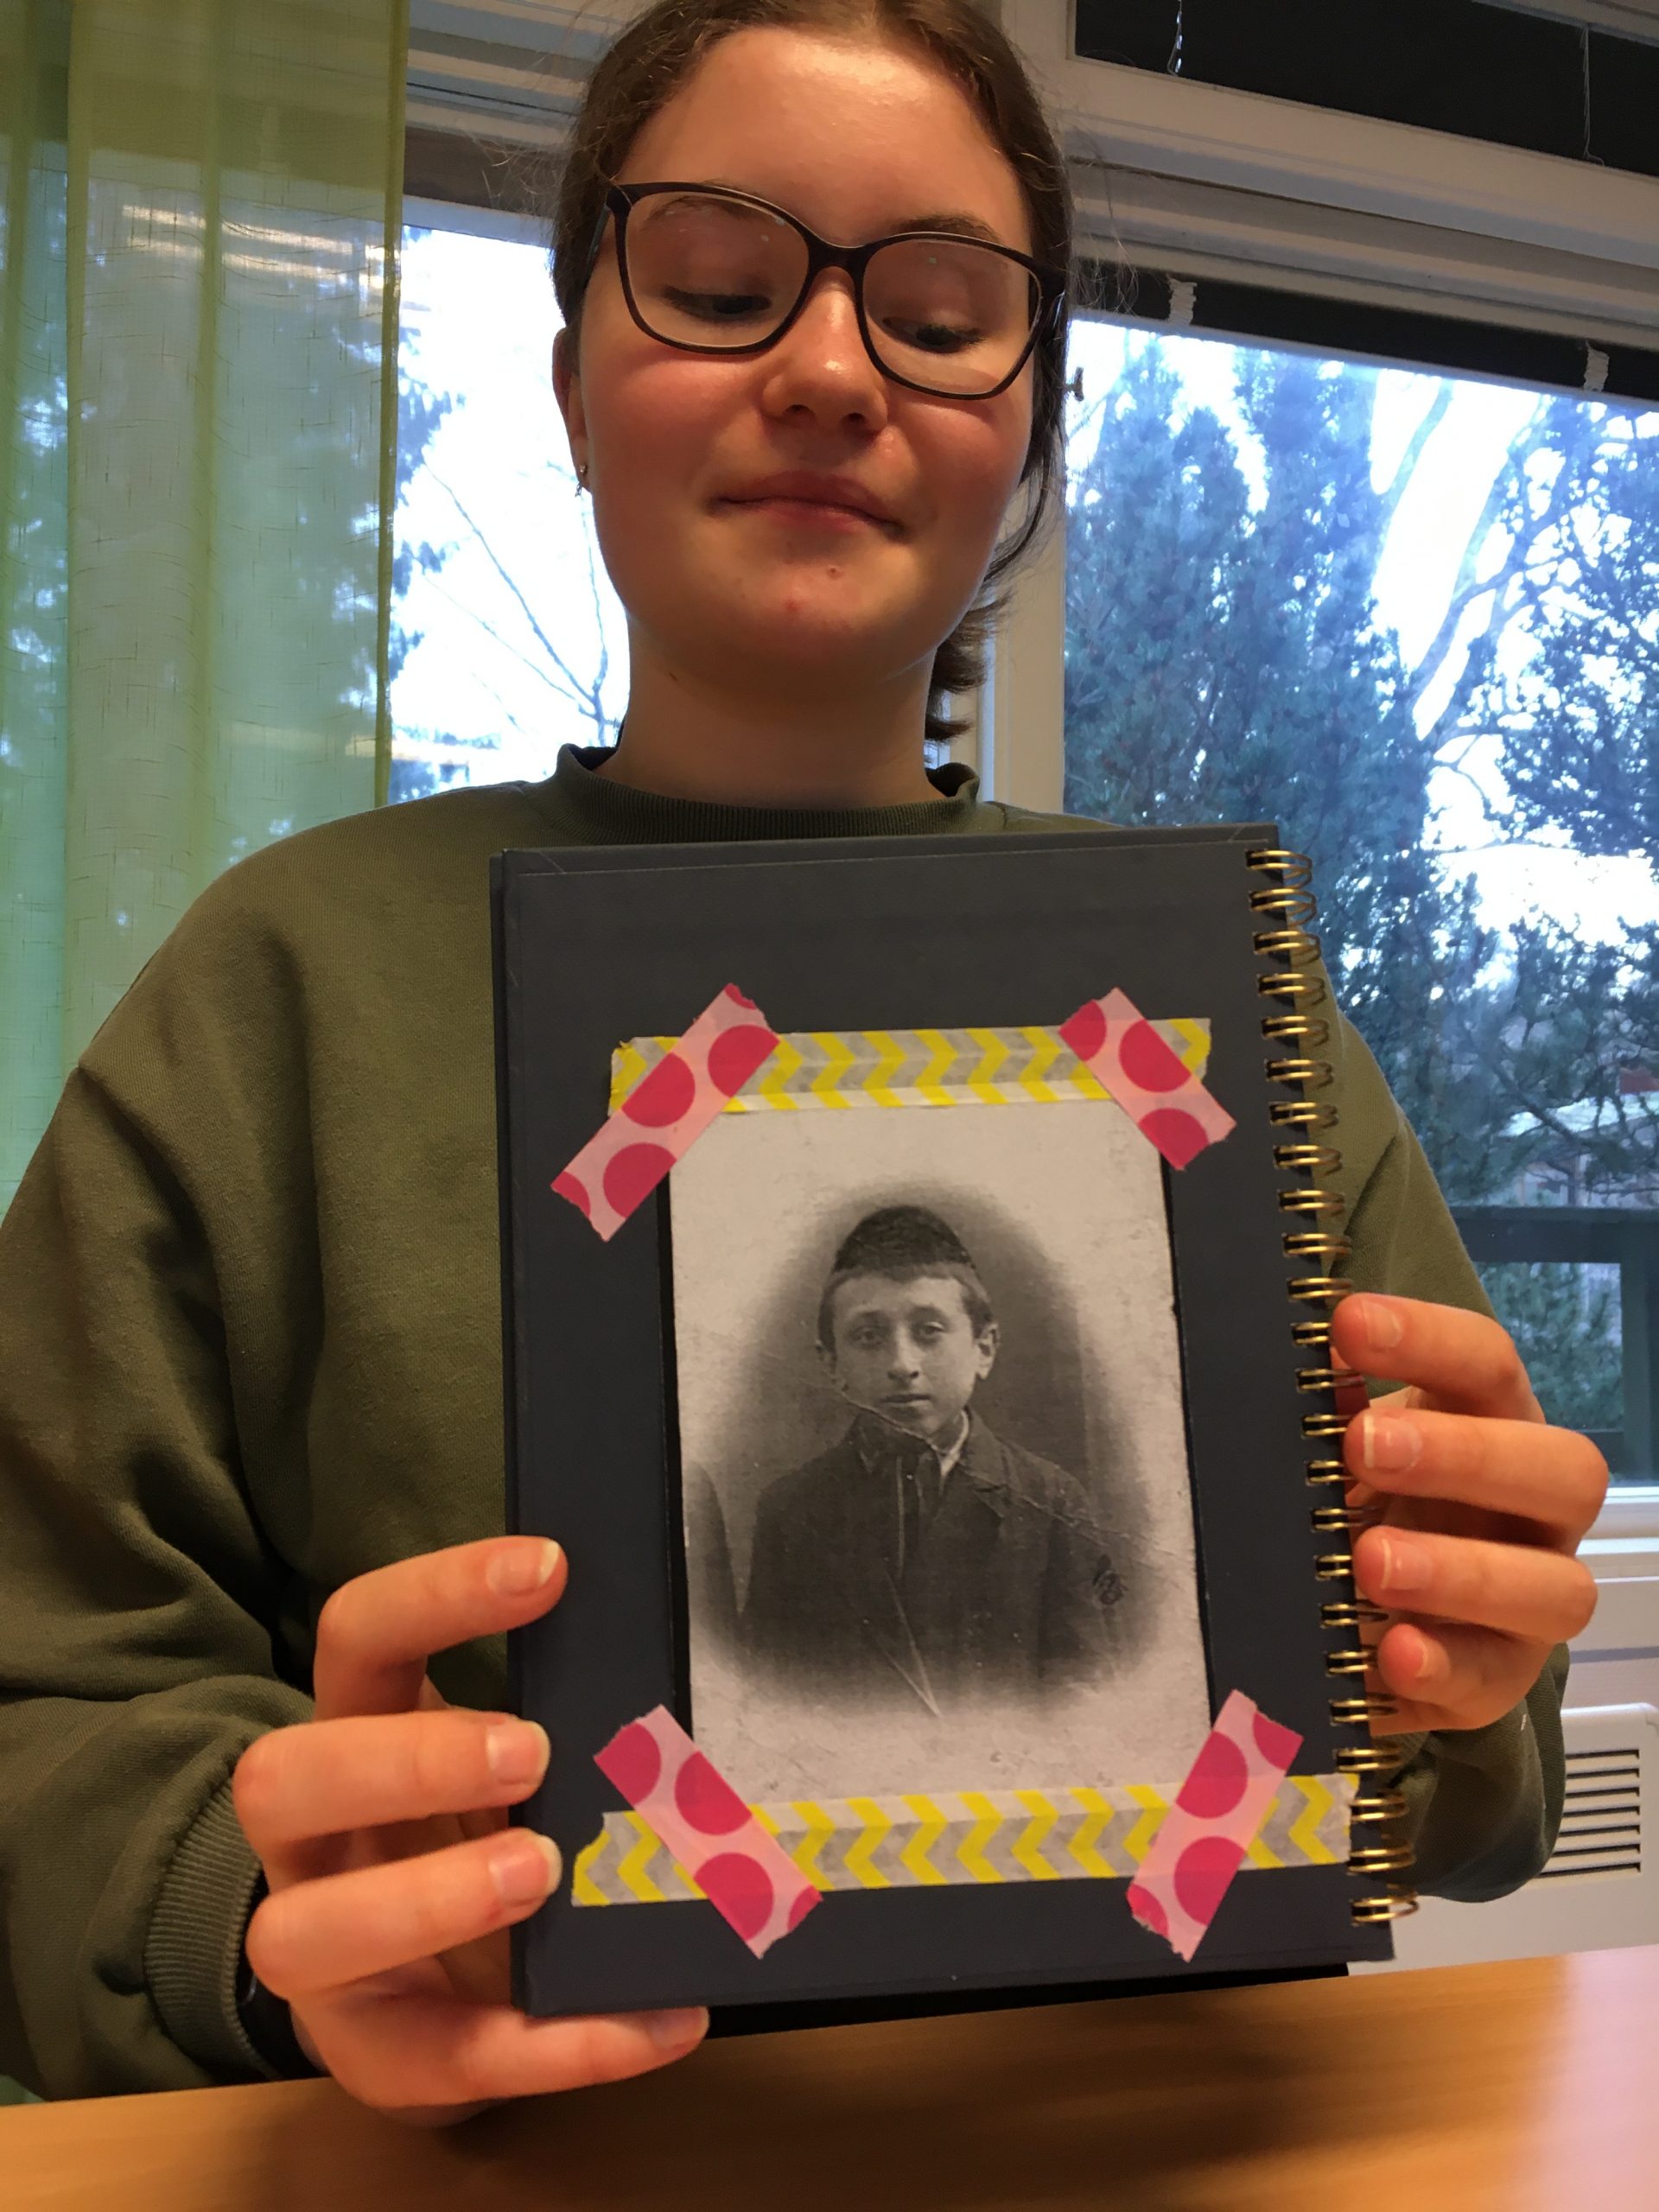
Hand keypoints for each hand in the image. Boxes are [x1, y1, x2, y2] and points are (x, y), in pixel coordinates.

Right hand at [232, 1537, 707, 2125]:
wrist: (434, 1991)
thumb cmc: (476, 1834)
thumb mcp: (503, 1760)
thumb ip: (562, 1711)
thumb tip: (683, 1661)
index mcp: (351, 1730)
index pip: (355, 1636)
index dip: (435, 1594)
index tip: (550, 1567)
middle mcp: (311, 1840)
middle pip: (281, 1779)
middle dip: (406, 1761)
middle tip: (533, 1751)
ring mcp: (322, 1956)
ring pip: (301, 1934)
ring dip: (429, 1900)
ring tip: (544, 1874)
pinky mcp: (375, 2057)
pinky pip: (448, 2059)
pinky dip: (564, 2045)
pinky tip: (664, 2020)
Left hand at [1329, 1294, 1605, 1735]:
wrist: (1371, 1619)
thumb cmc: (1364, 1501)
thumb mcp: (1340, 1449)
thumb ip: (1325, 1405)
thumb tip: (1292, 1353)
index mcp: (1493, 1426)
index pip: (1488, 1365)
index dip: (1428, 1339)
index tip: (1347, 1323)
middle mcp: (1534, 1510)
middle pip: (1563, 1470)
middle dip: (1466, 1455)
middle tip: (1365, 1449)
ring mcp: (1531, 1601)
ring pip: (1554, 1587)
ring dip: (1461, 1571)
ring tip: (1372, 1563)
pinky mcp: (1498, 1678)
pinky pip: (1492, 1678)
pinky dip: (1442, 1666)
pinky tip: (1392, 1652)